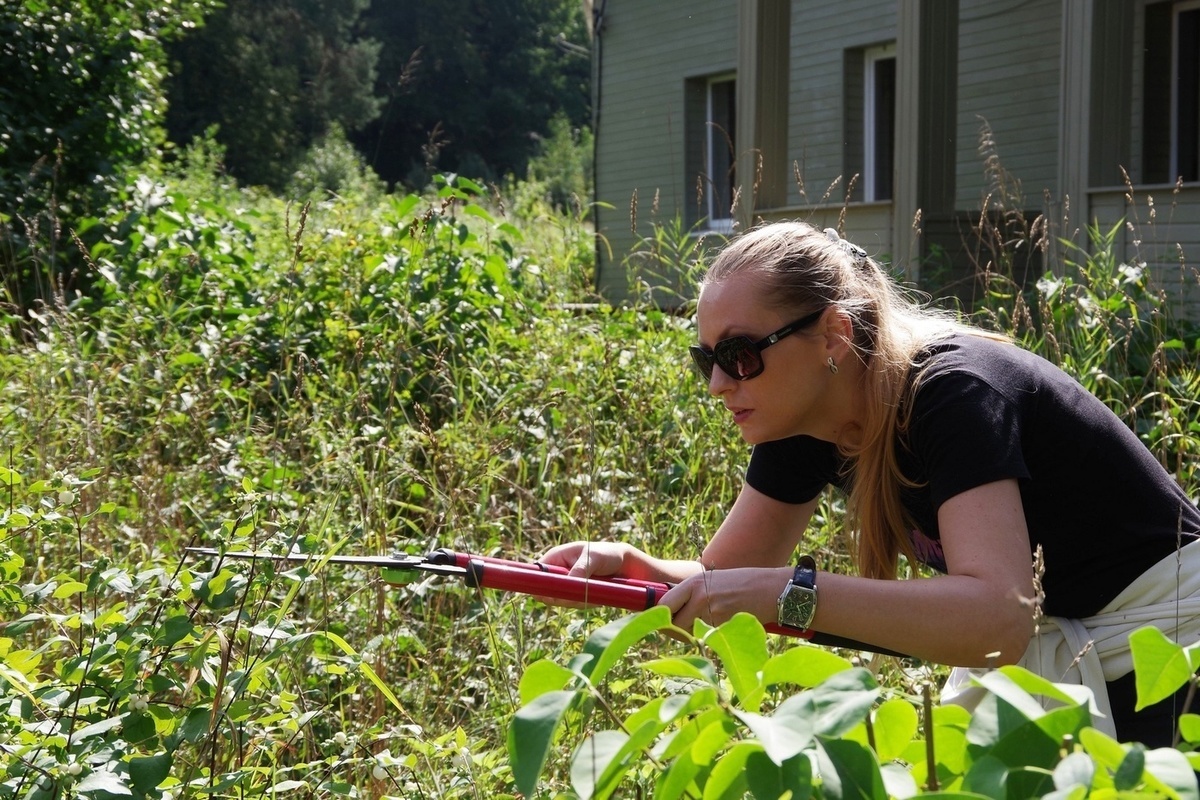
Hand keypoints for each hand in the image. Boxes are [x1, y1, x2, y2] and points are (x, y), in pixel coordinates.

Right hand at [534, 541, 636, 608]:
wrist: (625, 564)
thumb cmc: (607, 554)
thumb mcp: (593, 558)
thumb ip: (580, 569)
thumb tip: (567, 583)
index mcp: (556, 557)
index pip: (537, 573)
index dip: (541, 585)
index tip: (554, 595)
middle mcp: (558, 572)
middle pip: (547, 592)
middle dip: (564, 597)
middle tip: (582, 595)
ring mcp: (566, 584)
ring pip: (562, 601)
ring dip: (578, 600)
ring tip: (596, 591)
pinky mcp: (575, 594)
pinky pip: (574, 604)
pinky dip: (586, 603)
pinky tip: (598, 596)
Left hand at [660, 566, 791, 633]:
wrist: (771, 590)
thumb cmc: (742, 584)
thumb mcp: (712, 581)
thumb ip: (691, 594)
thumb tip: (670, 611)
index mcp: (694, 583)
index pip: (663, 605)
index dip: (661, 616)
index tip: (663, 621)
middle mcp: (699, 597)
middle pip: (673, 624)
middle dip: (676, 630)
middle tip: (685, 628)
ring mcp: (711, 614)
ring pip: (689, 635)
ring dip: (692, 635)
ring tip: (707, 625)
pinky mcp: (723, 628)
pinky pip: (706, 639)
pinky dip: (709, 639)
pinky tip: (721, 628)